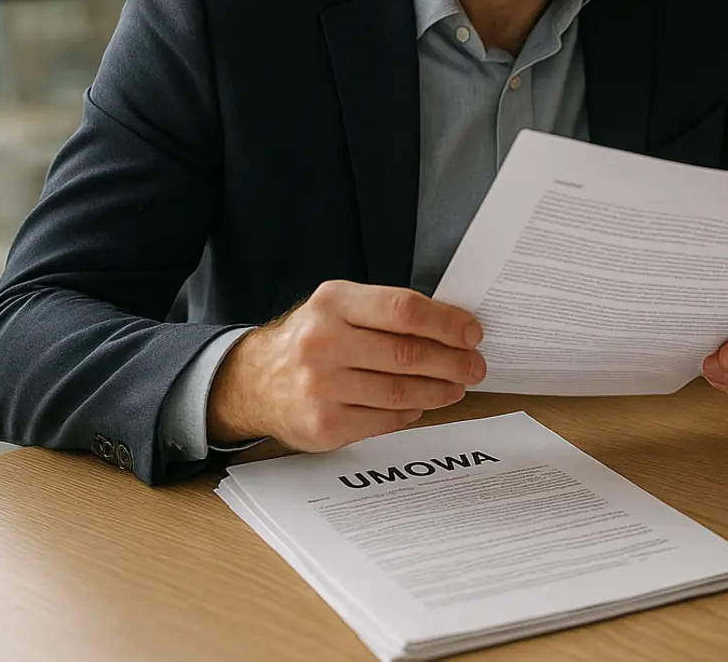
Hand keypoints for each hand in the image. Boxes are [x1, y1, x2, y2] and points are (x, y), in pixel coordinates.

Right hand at [208, 281, 487, 451]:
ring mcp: (320, 387)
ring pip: (401, 391)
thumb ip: (387, 312)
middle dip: (453, 361)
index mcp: (333, 303)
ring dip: (440, 390)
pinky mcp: (324, 425)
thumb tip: (454, 328)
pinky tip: (421, 404)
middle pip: (408, 353)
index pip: (404, 310)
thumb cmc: (312, 339)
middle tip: (475, 366)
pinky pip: (385, 419)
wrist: (253, 382)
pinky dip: (411, 411)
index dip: (447, 323)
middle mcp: (322, 342)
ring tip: (457, 386)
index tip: (472, 333)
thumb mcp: (339, 307)